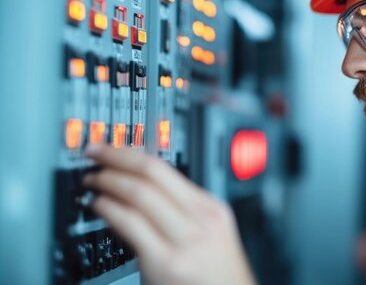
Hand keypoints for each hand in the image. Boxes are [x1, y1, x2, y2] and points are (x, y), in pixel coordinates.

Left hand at [83, 145, 255, 284]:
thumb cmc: (217, 276)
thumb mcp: (210, 234)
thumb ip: (183, 213)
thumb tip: (142, 191)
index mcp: (211, 209)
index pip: (166, 168)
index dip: (131, 153)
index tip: (111, 148)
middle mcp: (200, 220)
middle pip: (151, 174)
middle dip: (116, 159)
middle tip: (95, 154)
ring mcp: (184, 241)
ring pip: (140, 194)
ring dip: (108, 182)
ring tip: (92, 180)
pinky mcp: (166, 263)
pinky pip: (131, 225)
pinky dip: (109, 209)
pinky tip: (99, 205)